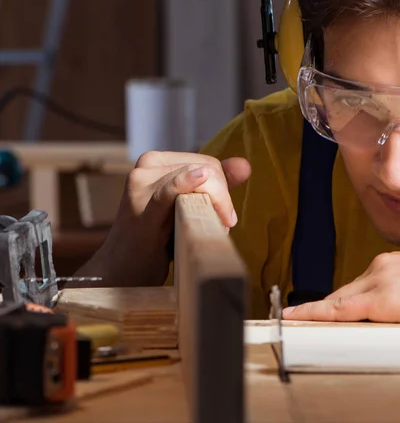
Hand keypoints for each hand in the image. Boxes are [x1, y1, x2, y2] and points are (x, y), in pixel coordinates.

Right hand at [79, 151, 250, 285]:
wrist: (122, 271)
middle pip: (206, 169)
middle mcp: (145, 166)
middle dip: (221, 197)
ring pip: (198, 179)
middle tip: (222, 225)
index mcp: (155, 161)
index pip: (207, 162)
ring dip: (215, 205)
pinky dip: (186, 183)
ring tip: (214, 228)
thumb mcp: (187, 206)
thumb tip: (244, 165)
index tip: (225, 216)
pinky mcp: (141, 208)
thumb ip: (215, 184)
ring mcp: (140, 184)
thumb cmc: (156, 240)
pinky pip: (169, 190)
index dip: (223, 188)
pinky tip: (200, 178)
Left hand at [282, 252, 399, 323]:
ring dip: (319, 314)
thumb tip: (397, 315)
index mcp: (394, 263)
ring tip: (295, 324)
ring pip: (339, 302)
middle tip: (298, 321)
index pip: (356, 287)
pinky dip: (315, 314)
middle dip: (323, 310)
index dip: (334, 301)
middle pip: (343, 294)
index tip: (315, 307)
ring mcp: (381, 280)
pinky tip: (297, 319)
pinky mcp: (385, 300)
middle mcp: (382, 266)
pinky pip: (340, 311)